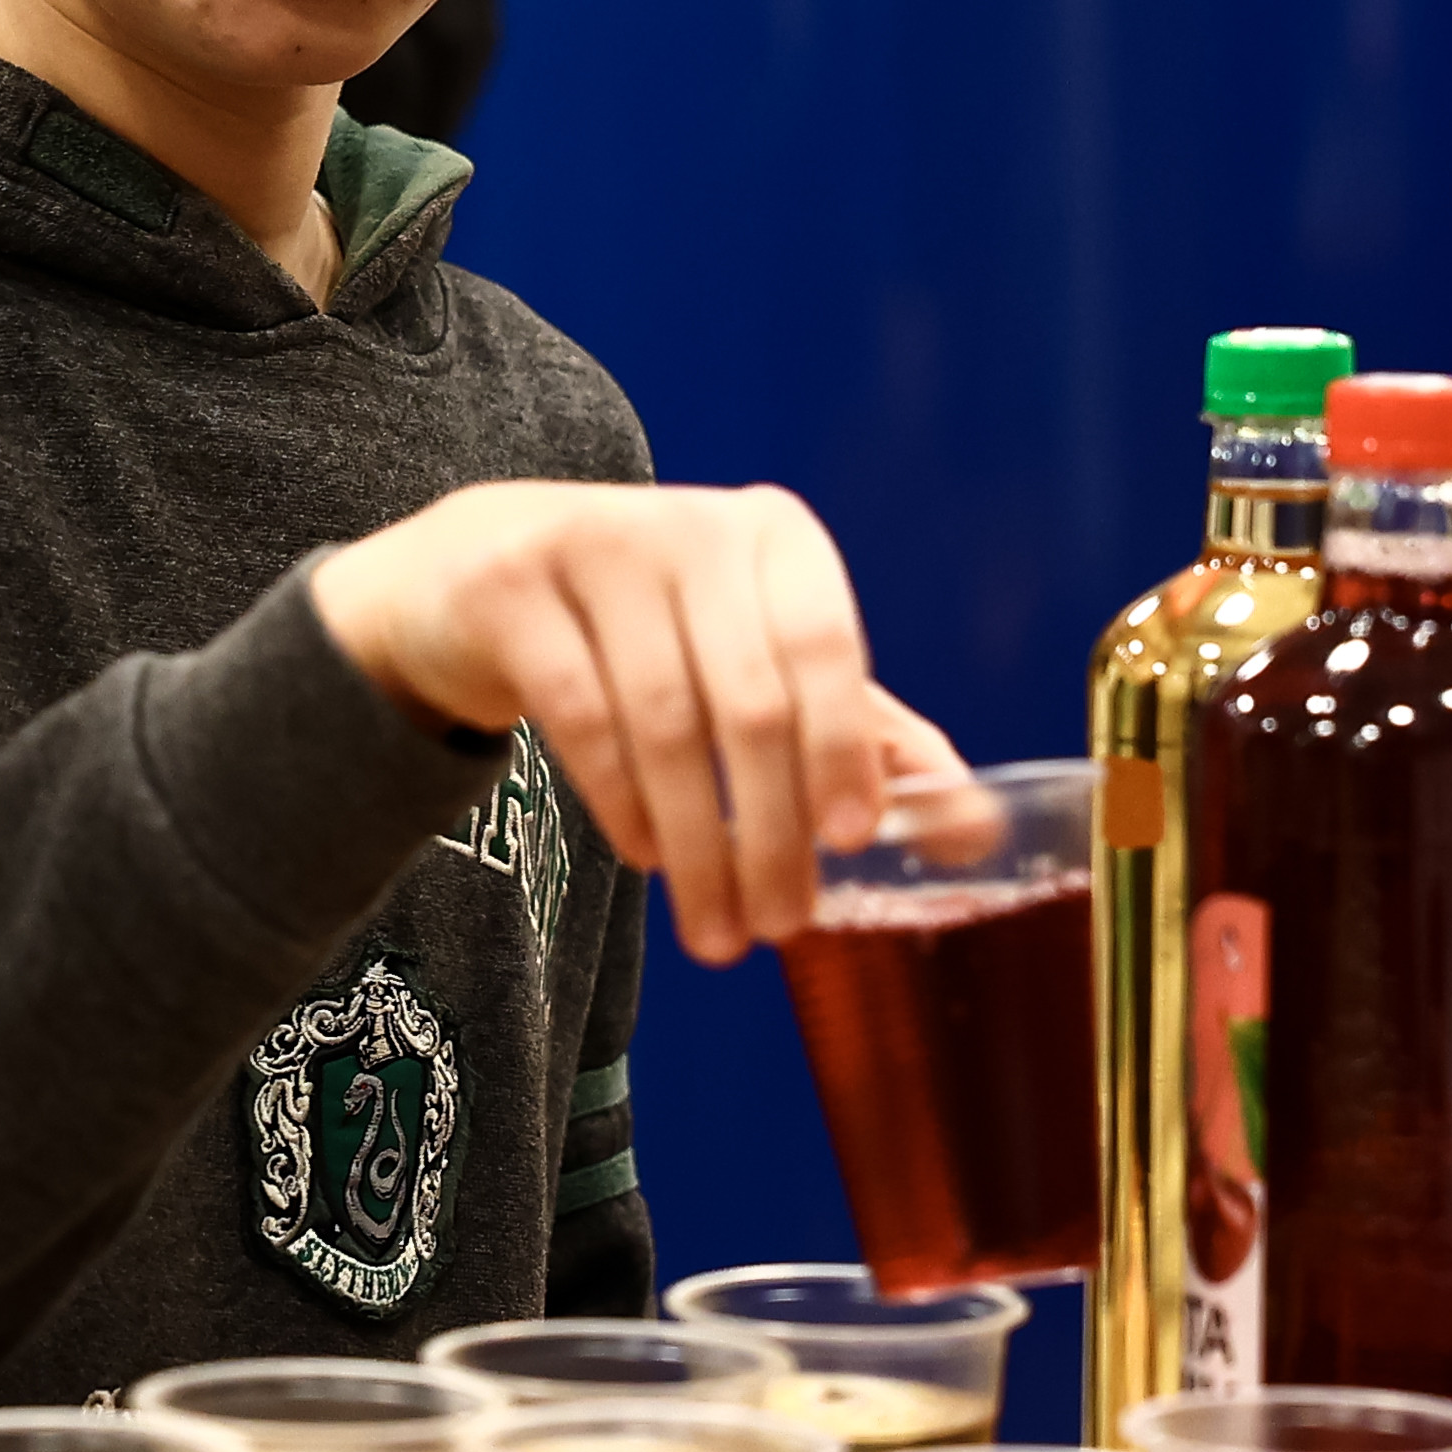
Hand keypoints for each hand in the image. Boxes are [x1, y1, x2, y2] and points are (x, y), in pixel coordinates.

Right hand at [311, 482, 958, 968]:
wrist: (477, 577)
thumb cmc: (647, 631)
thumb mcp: (756, 662)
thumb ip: (859, 736)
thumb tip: (975, 827)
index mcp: (773, 535)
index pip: (824, 645)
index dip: (842, 748)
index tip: (850, 843)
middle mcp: (689, 526)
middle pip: (748, 700)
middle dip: (772, 831)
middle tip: (781, 924)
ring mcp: (592, 546)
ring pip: (665, 723)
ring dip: (699, 843)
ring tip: (717, 925)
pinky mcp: (511, 589)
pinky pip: (582, 718)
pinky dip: (622, 804)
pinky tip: (647, 857)